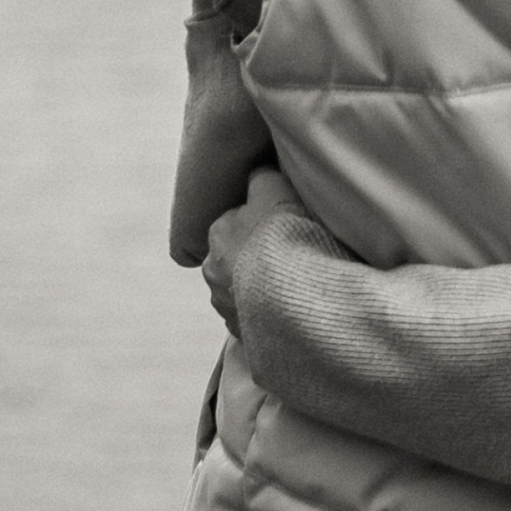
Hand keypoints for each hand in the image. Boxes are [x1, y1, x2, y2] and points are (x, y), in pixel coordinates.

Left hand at [203, 165, 302, 340]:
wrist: (296, 298)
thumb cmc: (287, 238)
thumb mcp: (276, 189)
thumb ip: (263, 178)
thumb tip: (258, 172)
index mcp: (218, 231)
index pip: (237, 218)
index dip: (264, 220)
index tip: (287, 224)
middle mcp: (213, 271)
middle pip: (237, 256)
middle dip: (258, 257)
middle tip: (293, 256)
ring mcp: (227, 307)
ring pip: (245, 290)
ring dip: (264, 289)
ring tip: (297, 287)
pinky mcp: (245, 338)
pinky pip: (259, 321)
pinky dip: (273, 316)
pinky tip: (296, 310)